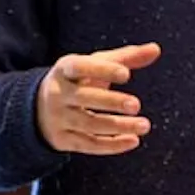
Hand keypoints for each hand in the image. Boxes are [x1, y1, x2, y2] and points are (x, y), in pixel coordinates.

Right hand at [35, 42, 160, 154]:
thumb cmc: (77, 81)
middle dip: (111, 102)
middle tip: (136, 105)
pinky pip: (89, 145)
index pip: (80, 67)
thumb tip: (156, 49)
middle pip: (84, 98)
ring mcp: (58, 118)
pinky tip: (133, 140)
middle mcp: (58, 93)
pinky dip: (112, 145)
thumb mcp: (94, 65)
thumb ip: (125, 58)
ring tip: (144, 125)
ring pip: (89, 124)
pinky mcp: (63, 139)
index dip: (102, 70)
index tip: (126, 74)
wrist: (39, 108)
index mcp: (64, 69)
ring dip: (118, 126)